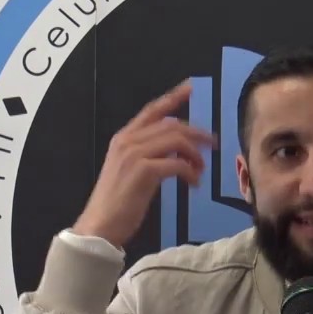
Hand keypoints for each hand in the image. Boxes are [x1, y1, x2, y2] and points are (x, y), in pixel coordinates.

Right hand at [72, 80, 214, 246]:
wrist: (100, 225)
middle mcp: (128, 141)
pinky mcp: (144, 171)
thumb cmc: (116, 204)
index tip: (190, 88)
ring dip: (195, 154)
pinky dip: (191, 172)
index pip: (151, 111)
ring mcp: (135, 155)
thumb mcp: (130, 171)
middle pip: (171, 124)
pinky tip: (194, 184)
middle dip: (196, 133)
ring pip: (176, 140)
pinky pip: (177, 163)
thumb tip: (177, 151)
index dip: (173, 98)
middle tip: (212, 145)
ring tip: (201, 170)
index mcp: (123, 138)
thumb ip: (148, 155)